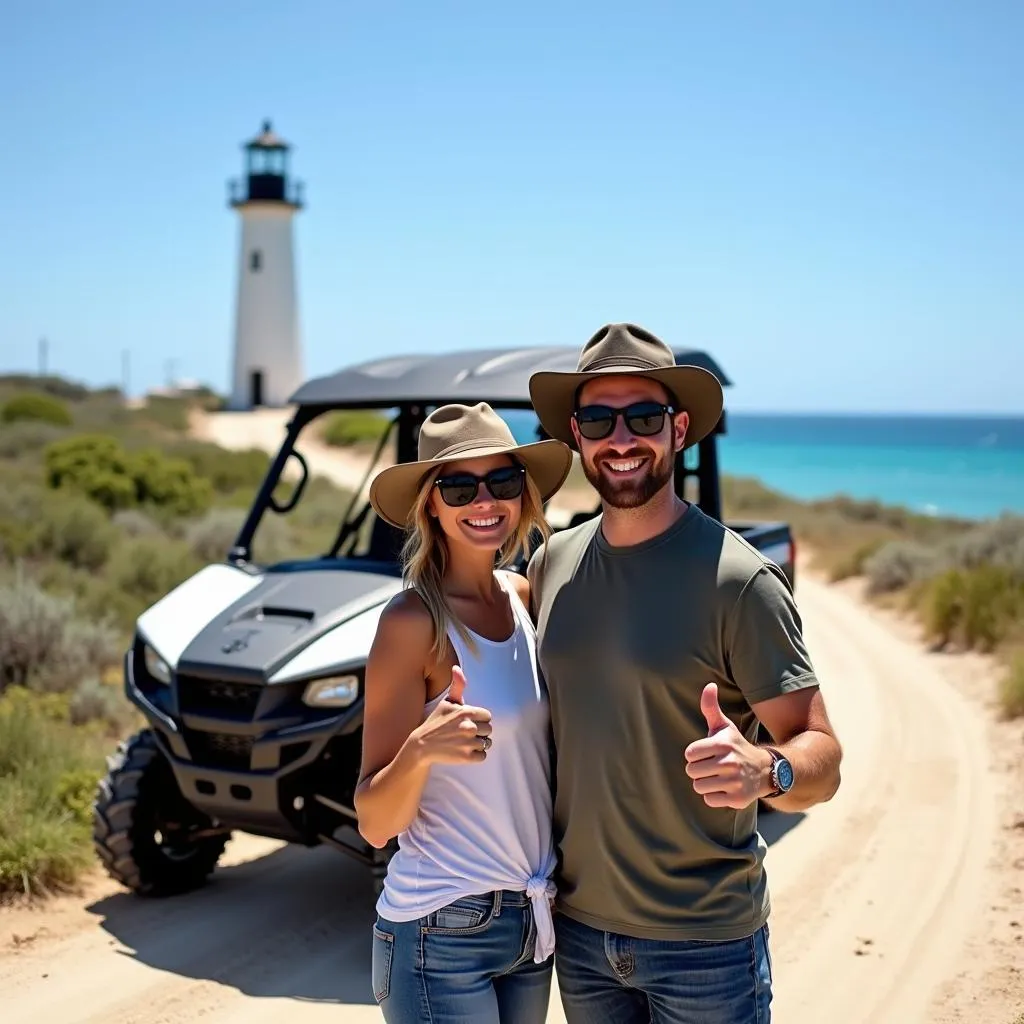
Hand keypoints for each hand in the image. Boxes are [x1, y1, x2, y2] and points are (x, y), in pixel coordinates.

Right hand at [410, 666, 492, 766]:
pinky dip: (476, 756)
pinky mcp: (467, 757)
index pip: (487, 716)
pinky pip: (483, 756)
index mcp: (466, 711)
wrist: (422, 745)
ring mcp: (468, 743)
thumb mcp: (446, 703)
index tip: (468, 722)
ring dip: (478, 744)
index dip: (479, 719)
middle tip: (464, 733)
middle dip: (479, 732)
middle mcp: (469, 726)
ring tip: (464, 742)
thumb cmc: (436, 722)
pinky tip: (464, 751)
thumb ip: (457, 686)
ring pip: (487, 743)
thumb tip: (457, 668)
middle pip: (489, 730)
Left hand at [683, 683, 771, 809]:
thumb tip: (709, 685)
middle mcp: (729, 763)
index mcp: (723, 744)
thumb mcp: (724, 727)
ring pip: (699, 787)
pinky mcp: (738, 799)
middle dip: (699, 770)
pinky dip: (714, 796)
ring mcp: (734, 782)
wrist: (765, 770)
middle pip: (692, 772)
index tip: (707, 753)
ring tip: (718, 777)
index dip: (695, 755)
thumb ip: (711, 707)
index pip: (689, 754)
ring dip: (706, 784)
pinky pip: (709, 800)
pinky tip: (725, 788)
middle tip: (713, 767)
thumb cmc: (736, 746)